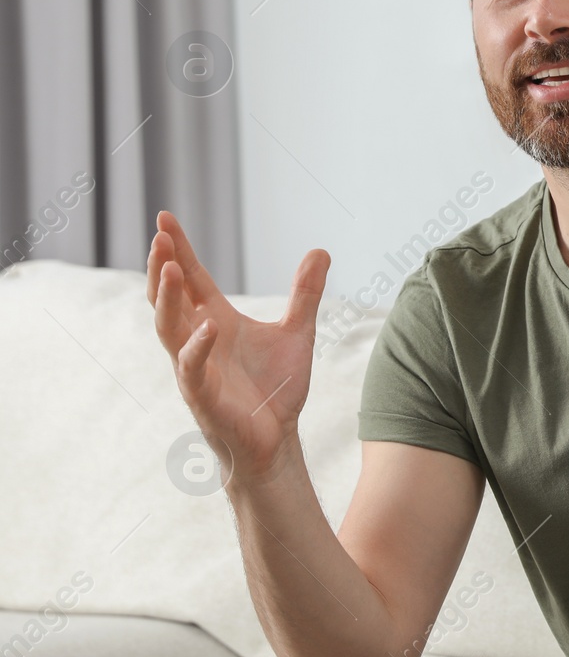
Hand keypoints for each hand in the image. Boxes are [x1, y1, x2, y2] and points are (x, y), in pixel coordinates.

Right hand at [147, 211, 329, 488]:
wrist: (277, 440)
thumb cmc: (276, 389)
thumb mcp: (297, 332)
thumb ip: (305, 293)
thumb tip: (321, 250)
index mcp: (215, 321)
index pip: (192, 278)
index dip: (178, 249)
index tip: (165, 216)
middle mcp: (198, 341)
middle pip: (170, 297)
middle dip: (163, 266)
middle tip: (159, 235)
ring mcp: (195, 369)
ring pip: (169, 328)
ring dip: (167, 299)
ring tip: (170, 268)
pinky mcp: (203, 397)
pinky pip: (191, 369)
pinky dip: (197, 347)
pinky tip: (208, 326)